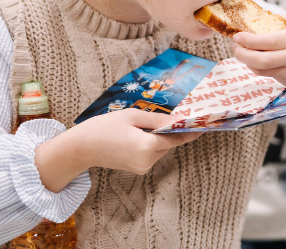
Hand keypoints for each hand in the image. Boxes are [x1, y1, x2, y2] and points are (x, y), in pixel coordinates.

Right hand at [34, 109, 201, 192]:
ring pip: (160, 148)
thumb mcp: (131, 116)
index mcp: (147, 146)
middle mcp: (147, 160)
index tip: (204, 126)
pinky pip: (150, 153)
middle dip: (171, 130)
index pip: (176, 139)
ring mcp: (142, 167)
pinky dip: (150, 143)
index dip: (190, 131)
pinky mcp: (136, 169)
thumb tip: (175, 120)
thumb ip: (156, 119)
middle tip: (176, 115)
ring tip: (146, 123)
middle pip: (168, 143)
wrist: (81, 148)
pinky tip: (139, 133)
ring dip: (159, 136)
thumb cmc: (103, 128)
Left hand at [231, 19, 285, 95]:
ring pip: (261, 70)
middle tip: (234, 45)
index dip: (247, 40)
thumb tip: (261, 16)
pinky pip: (270, 75)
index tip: (237, 35)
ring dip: (246, 61)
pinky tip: (255, 59)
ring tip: (241, 51)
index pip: (267, 41)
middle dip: (240, 53)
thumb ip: (284, 22)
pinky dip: (258, 67)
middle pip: (259, 60)